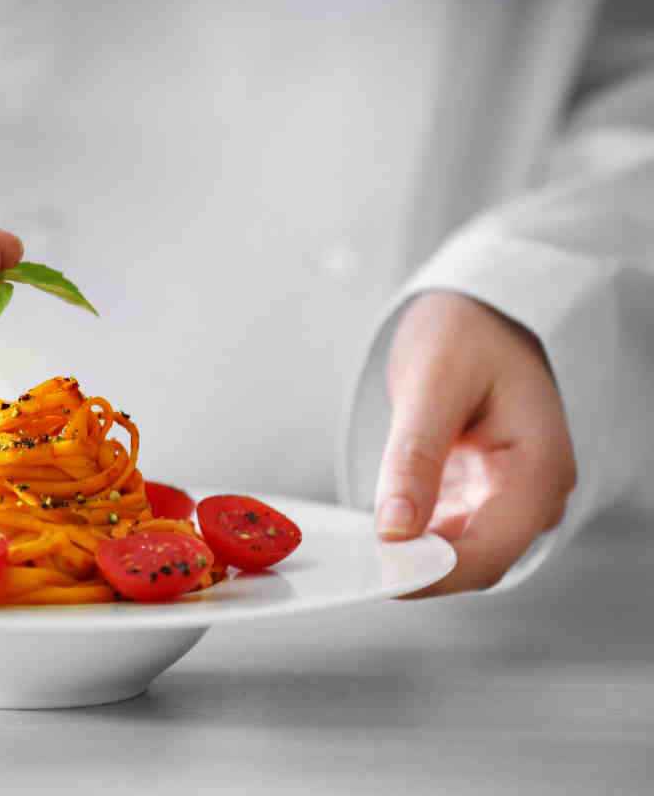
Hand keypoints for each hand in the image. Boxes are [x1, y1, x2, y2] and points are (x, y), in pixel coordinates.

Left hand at [375, 292, 576, 596]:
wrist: (478, 312)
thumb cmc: (464, 334)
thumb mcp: (432, 385)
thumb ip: (415, 459)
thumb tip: (394, 529)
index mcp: (538, 469)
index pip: (488, 553)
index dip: (431, 575)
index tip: (376, 577)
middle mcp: (533, 495)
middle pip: (474, 564)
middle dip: (415, 571)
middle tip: (350, 568)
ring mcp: (509, 498)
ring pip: (458, 555)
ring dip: (408, 558)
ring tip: (352, 553)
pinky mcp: (481, 495)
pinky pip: (446, 534)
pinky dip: (410, 538)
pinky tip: (371, 534)